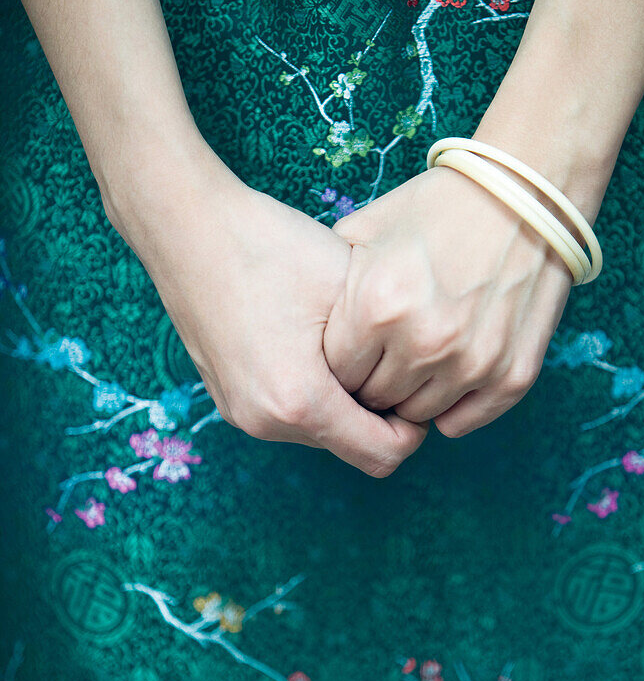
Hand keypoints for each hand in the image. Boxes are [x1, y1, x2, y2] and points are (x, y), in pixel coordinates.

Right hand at [107, 134, 428, 475]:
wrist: (186, 225)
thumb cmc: (270, 247)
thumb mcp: (350, 292)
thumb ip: (389, 348)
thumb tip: (420, 376)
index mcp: (300, 402)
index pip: (384, 455)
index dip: (414, 426)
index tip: (418, 380)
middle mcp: (265, 421)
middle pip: (351, 446)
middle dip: (379, 413)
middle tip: (389, 355)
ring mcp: (241, 412)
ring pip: (320, 432)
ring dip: (345, 401)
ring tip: (350, 344)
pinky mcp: (228, 397)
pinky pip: (289, 414)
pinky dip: (314, 392)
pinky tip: (314, 342)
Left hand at [323, 161, 578, 437]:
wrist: (526, 196)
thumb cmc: (438, 208)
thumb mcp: (367, 230)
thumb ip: (331, 285)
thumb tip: (305, 330)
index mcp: (377, 305)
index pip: (335, 374)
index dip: (337, 363)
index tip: (348, 350)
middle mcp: (423, 341)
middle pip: (372, 399)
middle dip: (370, 382)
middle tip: (381, 356)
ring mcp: (472, 362)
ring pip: (417, 414)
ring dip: (410, 393)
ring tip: (414, 359)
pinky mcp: (512, 374)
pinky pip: (463, 421)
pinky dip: (451, 404)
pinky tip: (447, 372)